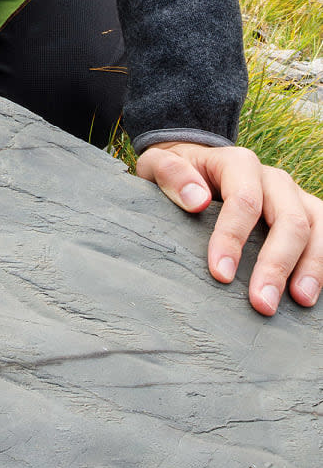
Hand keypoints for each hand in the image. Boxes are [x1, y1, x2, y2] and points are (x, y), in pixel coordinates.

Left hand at [137, 141, 321, 315]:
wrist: (197, 164)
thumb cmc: (177, 172)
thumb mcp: (160, 164)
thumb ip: (171, 174)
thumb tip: (197, 200)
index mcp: (239, 164)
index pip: (244, 201)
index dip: (233, 238)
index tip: (220, 274)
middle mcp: (274, 179)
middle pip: (289, 220)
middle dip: (277, 265)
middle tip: (261, 303)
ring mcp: (295, 197)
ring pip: (317, 229)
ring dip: (312, 267)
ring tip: (300, 300)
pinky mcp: (307, 214)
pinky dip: (322, 263)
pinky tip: (313, 290)